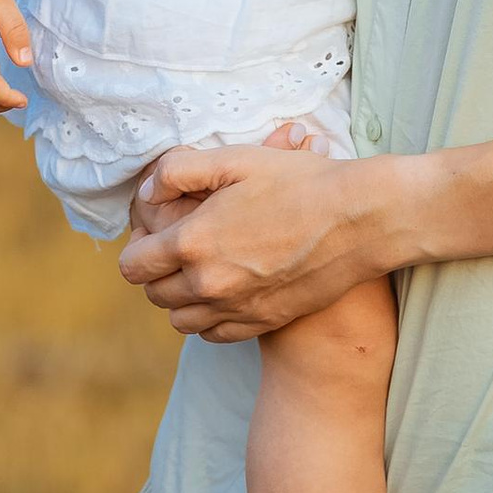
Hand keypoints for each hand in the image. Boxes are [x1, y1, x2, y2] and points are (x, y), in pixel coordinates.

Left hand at [118, 145, 394, 340]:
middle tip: (177, 245)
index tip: (154, 231)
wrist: (360, 221)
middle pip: (152, 294)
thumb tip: (147, 192)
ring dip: (178, 297)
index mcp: (195, 242)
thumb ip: (178, 171)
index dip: (138, 246)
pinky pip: (212, 334)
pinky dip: (207, 317)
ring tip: (198, 269)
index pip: (133, 265)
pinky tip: (223, 290)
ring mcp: (236, 309)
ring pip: (179, 320)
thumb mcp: (236, 158)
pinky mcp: (261, 323)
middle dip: (155, 270)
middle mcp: (209, 284)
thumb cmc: (300, 182)